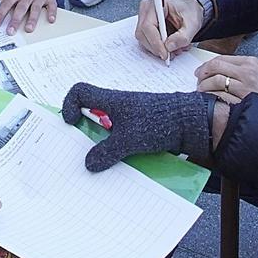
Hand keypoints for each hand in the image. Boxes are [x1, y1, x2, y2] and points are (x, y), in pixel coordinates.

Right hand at [61, 82, 214, 170]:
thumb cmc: (157, 122)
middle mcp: (117, 107)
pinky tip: (118, 166)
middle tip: (80, 150)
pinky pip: (120, 138)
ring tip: (99, 164)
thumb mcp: (128, 140)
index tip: (71, 123)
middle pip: (90, 113)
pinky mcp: (138, 129)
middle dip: (83, 131)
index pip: (80, 92)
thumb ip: (106, 152)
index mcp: (110, 101)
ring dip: (101, 145)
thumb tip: (88, 164)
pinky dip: (115, 150)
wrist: (188, 123)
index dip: (69, 104)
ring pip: (105, 129)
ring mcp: (128, 118)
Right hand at [136, 0, 204, 60]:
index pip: (148, 26)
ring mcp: (144, 19)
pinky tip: (170, 46)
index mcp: (156, 4)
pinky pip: (147, 41)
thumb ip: (183, 36)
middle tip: (171, 54)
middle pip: (142, 34)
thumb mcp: (193, 23)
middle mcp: (146, 10)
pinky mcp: (145, 28)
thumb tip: (169, 47)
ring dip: (158, 49)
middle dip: (157, 48)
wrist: (189, 9)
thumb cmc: (190, 11)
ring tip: (175, 49)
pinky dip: (158, 48)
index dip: (155, 42)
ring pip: (143, 40)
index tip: (165, 54)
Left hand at [196, 54, 257, 107]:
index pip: (222, 59)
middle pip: (215, 67)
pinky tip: (210, 101)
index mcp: (252, 62)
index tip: (201, 71)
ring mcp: (245, 87)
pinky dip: (213, 98)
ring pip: (215, 82)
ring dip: (204, 87)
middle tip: (198, 80)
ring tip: (201, 92)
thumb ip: (246, 69)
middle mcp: (247, 72)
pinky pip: (222, 97)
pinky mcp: (244, 101)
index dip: (208, 65)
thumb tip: (224, 71)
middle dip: (202, 74)